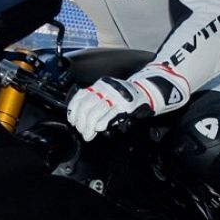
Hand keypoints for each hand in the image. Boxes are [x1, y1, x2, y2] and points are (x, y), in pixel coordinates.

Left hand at [66, 65, 189, 141]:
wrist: (146, 92)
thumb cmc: (124, 97)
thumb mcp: (107, 94)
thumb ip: (94, 103)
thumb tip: (80, 119)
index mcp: (99, 85)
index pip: (80, 97)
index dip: (74, 111)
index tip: (73, 121)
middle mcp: (105, 89)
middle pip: (86, 106)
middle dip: (81, 122)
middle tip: (82, 132)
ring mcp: (115, 97)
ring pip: (95, 112)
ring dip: (89, 127)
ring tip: (88, 135)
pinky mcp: (124, 105)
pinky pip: (109, 116)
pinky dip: (102, 123)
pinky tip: (99, 128)